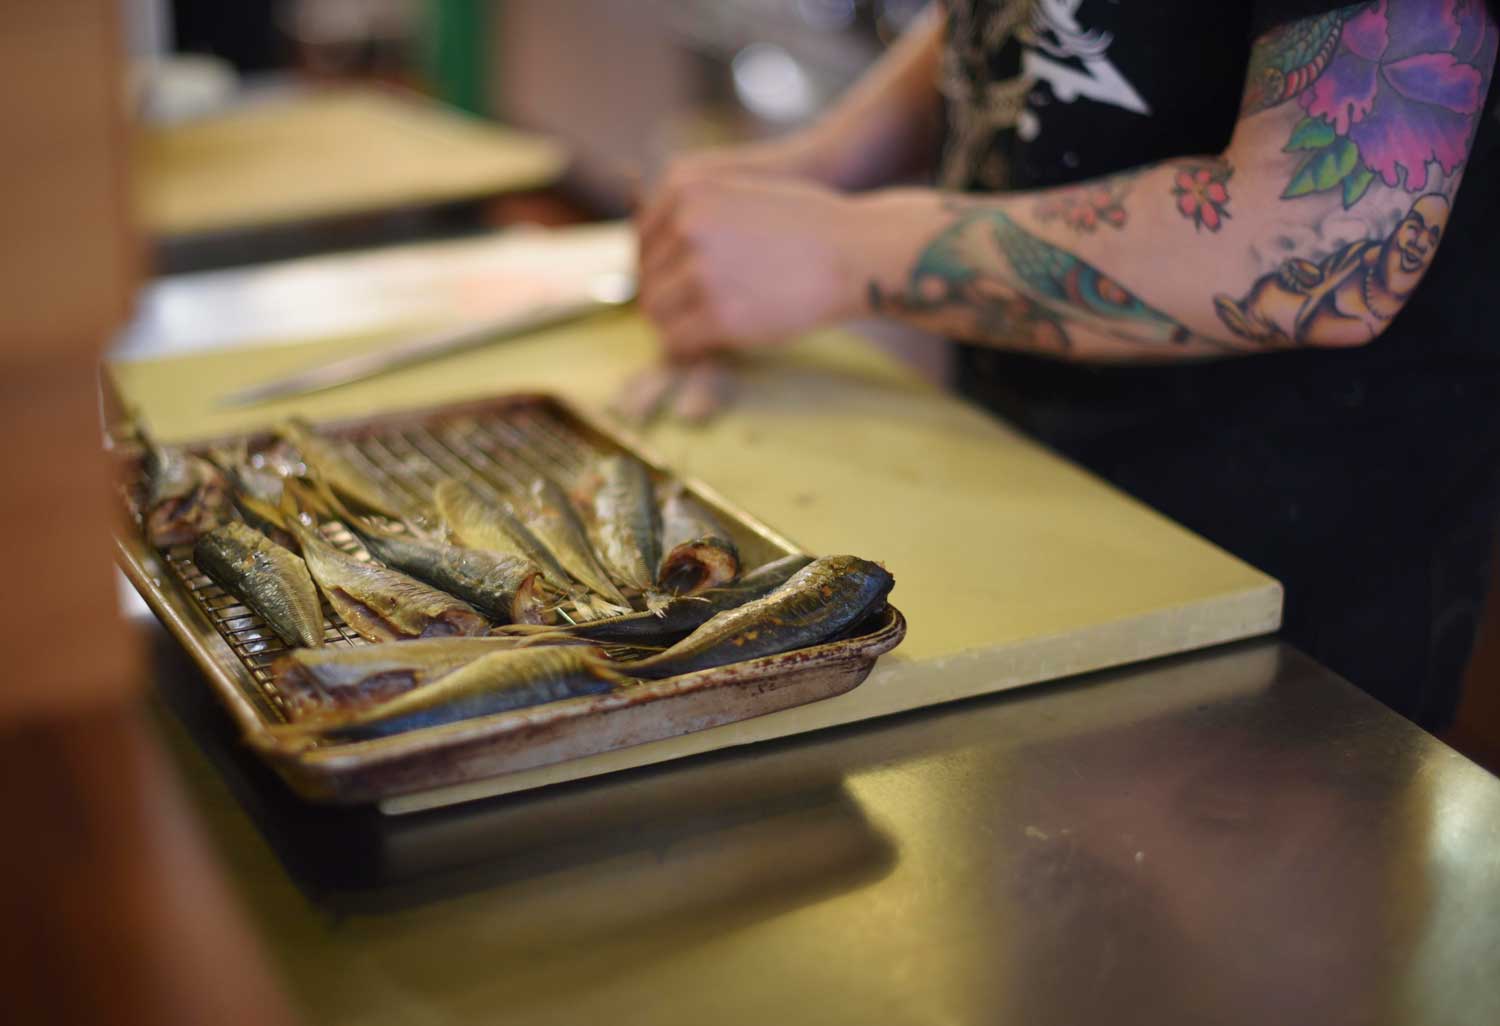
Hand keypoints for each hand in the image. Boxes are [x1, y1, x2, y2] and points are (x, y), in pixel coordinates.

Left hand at [636, 175, 864, 359]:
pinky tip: (707, 344)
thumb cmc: (808, 224)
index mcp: (686, 191)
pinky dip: (687, 347)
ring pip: (655, 311)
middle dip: (664, 298)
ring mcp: (699, 272)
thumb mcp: (741, 193)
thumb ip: (696, 214)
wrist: (853, 250)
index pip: (642, 239)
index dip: (656, 267)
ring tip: (697, 329)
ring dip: (672, 324)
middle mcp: (685, 227)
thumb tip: (653, 248)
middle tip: (686, 314)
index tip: (672, 283)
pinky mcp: (718, 316)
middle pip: (646, 277)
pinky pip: (677, 340)